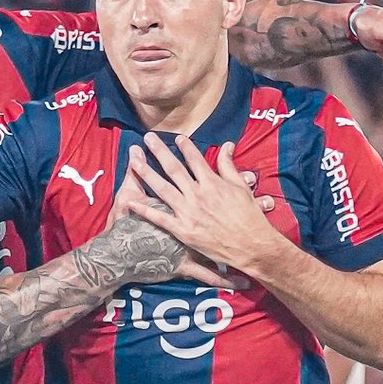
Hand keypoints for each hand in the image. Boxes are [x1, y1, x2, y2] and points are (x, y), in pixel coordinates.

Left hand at [116, 136, 282, 278]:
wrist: (251, 246)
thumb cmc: (249, 218)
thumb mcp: (242, 188)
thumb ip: (229, 166)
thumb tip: (227, 146)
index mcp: (212, 183)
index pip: (195, 159)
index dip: (185, 147)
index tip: (176, 138)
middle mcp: (197, 195)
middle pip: (174, 168)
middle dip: (159, 151)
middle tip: (148, 138)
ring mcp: (188, 212)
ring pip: (162, 188)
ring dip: (147, 173)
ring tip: (134, 161)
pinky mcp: (183, 230)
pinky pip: (160, 218)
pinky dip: (145, 210)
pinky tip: (132, 202)